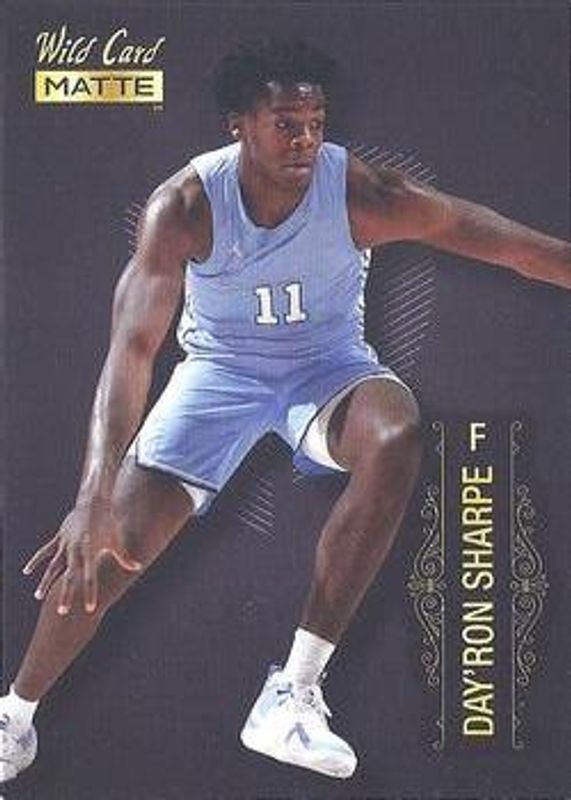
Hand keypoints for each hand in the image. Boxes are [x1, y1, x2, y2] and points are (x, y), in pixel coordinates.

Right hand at [23, 498, 141, 614]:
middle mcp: (75, 550)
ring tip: (39, 597)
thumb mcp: (116, 540)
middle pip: (69, 577)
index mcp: (90, 553)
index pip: (90, 578)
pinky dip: (36, 561)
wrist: (94, 502)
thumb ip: (124, 557)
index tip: (89, 608)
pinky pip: (45, 552)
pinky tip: (26, 572)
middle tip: (62, 612)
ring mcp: (65, 544)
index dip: (89, 593)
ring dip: (46, 582)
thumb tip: (137, 567)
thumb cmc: (108, 522)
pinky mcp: (59, 538)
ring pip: (52, 567)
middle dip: (65, 594)